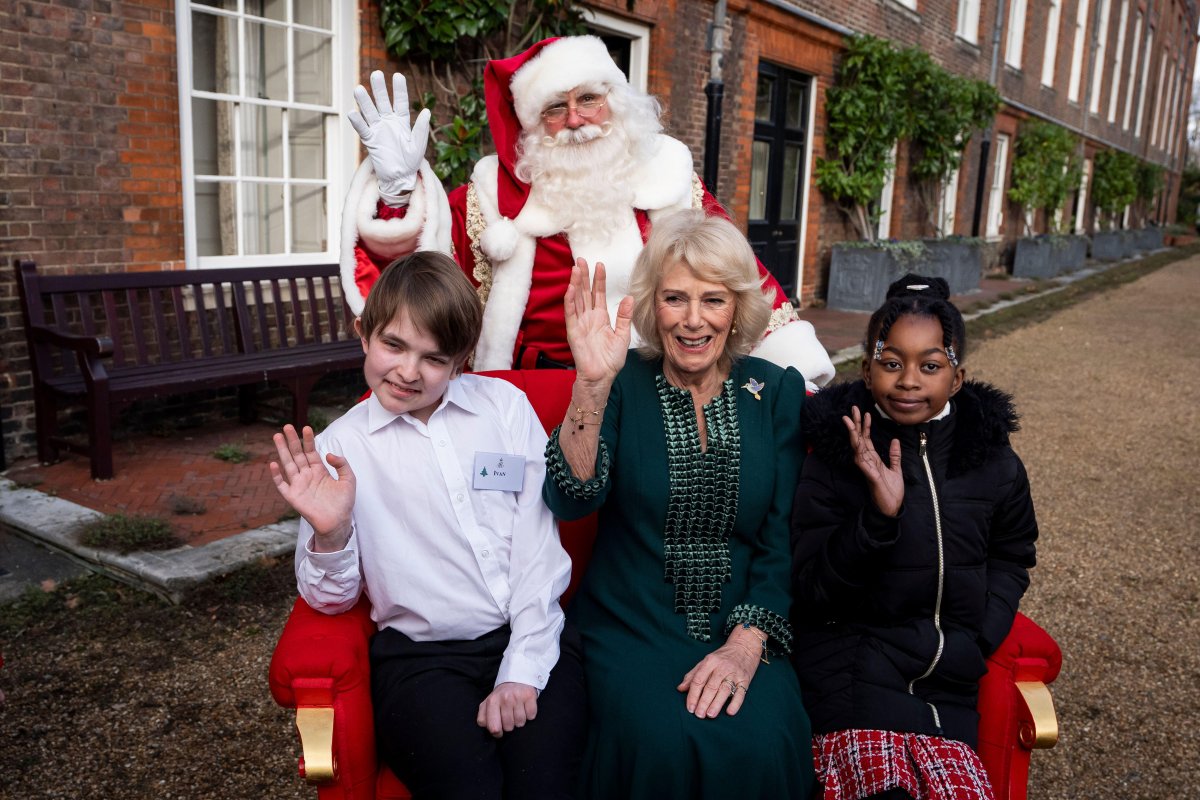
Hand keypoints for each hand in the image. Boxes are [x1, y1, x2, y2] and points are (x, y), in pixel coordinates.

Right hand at [269, 424, 355, 550]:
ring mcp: (299, 485)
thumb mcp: (349, 479)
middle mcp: (307, 475)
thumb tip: (328, 454)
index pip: (311, 451)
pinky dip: (277, 476)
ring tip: (277, 437)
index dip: (308, 440)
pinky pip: (282, 485)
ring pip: (288, 464)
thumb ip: (342, 464)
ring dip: (282, 451)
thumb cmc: (343, 502)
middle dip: (292, 440)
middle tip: (287, 427)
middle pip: (297, 454)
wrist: (338, 522)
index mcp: (319, 470)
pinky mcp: (293, 497)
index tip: (307, 428)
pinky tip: (274, 464)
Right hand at [348, 71, 431, 201]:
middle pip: (383, 102)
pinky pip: (363, 129)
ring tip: (358, 89)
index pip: (401, 102)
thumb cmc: (411, 161)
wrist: (400, 177)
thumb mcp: (419, 144)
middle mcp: (389, 122)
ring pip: (370, 112)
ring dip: (364, 102)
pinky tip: (352, 112)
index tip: (397, 75)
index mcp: (402, 121)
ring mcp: (378, 130)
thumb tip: (427, 111)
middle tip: (376, 74)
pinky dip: (358, 122)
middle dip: (379, 89)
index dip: (399, 89)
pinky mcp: (371, 140)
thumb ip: (421, 128)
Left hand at [476, 682, 538, 737]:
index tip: (499, 730)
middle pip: (508, 727)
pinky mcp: (529, 696)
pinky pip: (531, 716)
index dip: (497, 733)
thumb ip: (483, 717)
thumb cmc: (501, 696)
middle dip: (510, 725)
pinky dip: (529, 715)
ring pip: (520, 722)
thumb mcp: (488, 703)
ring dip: (520, 721)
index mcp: (492, 702)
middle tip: (509, 716)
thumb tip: (486, 727)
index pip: (494, 728)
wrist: (516, 679)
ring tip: (517, 712)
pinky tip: (525, 708)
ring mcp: (518, 697)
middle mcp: (504, 698)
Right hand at [564, 258, 632, 392]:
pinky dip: (570, 302)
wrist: (602, 377)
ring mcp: (580, 324)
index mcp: (600, 317)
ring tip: (575, 269)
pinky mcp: (574, 333)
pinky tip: (571, 289)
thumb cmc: (610, 360)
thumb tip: (630, 298)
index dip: (599, 280)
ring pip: (576, 300)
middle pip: (584, 292)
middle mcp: (589, 318)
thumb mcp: (623, 335)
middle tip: (581, 260)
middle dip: (583, 276)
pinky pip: (571, 315)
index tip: (600, 265)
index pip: (598, 294)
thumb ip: (625, 316)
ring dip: (575, 284)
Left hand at [676, 627, 761, 718]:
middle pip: (711, 686)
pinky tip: (729, 711)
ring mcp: (734, 674)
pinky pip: (741, 693)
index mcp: (710, 662)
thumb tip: (680, 688)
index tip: (690, 708)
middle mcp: (722, 667)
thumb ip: (693, 675)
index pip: (698, 680)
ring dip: (717, 703)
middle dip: (704, 701)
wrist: (744, 646)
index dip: (693, 695)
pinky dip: (736, 703)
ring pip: (724, 690)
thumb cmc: (723, 657)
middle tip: (699, 715)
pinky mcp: (745, 680)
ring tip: (710, 714)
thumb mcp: (706, 661)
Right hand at [843, 407, 902, 516]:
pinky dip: (858, 449)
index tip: (866, 413)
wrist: (892, 507)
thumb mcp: (896, 469)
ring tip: (848, 420)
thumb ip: (894, 455)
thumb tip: (895, 440)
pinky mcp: (868, 474)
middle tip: (853, 409)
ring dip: (852, 433)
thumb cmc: (892, 491)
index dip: (866, 426)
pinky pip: (861, 460)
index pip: (867, 439)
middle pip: (859, 438)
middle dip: (856, 424)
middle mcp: (867, 460)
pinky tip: (856, 440)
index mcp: (873, 458)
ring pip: (856, 446)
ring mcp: (866, 467)